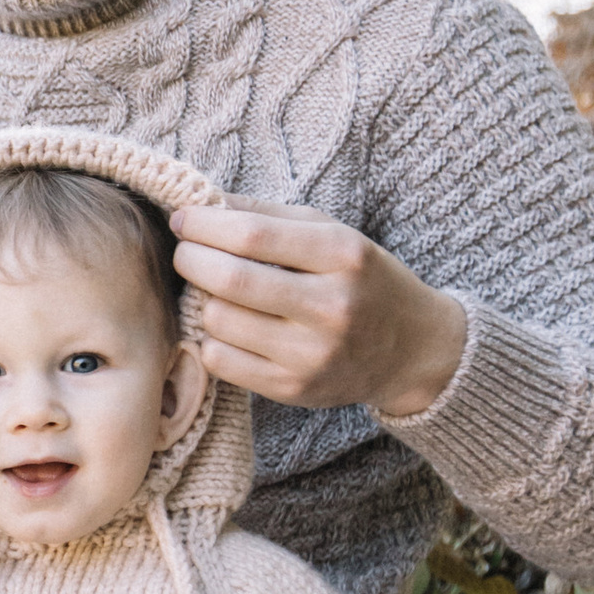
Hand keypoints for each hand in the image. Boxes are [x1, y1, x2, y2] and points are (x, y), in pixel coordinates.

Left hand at [168, 203, 466, 420]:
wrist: (410, 349)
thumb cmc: (360, 280)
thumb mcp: (331, 233)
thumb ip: (267, 215)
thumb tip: (199, 204)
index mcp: (342, 255)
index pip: (252, 235)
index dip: (204, 225)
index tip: (184, 218)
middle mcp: (331, 307)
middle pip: (230, 280)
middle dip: (191, 259)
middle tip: (186, 252)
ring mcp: (312, 354)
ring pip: (218, 321)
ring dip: (201, 299)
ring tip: (212, 289)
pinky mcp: (293, 389)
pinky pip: (220, 360)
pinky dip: (210, 337)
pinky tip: (226, 325)